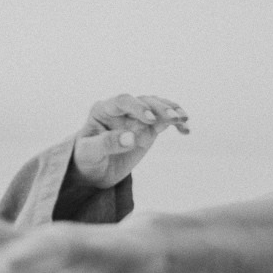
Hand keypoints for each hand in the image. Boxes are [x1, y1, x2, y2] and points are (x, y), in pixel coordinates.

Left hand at [70, 94, 189, 189]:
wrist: (94, 172)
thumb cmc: (86, 159)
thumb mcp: (90, 153)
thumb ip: (107, 143)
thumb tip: (131, 138)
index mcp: (104, 110)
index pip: (123, 101)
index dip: (138, 107)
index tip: (150, 120)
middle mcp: (122, 110)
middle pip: (144, 101)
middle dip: (160, 108)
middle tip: (173, 118)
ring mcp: (136, 118)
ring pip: (157, 107)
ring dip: (171, 111)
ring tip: (183, 120)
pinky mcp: (148, 128)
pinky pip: (164, 121)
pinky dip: (176, 123)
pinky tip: (185, 130)